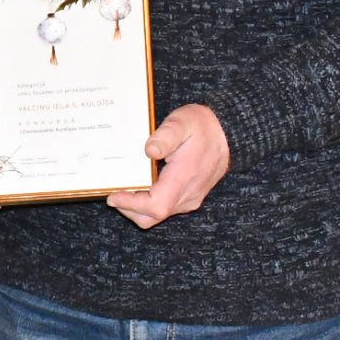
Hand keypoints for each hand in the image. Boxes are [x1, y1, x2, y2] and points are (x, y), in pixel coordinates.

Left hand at [107, 104, 230, 229]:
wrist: (228, 134)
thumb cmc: (202, 126)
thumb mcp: (182, 122)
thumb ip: (166, 136)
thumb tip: (149, 150)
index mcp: (185, 178)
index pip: (156, 205)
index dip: (132, 205)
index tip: (113, 195)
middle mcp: (188, 195)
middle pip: (153, 216)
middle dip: (129, 209)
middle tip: (112, 193)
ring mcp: (190, 199)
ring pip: (158, 216)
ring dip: (137, 208)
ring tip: (122, 191)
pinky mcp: (190, 197)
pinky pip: (165, 208)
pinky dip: (148, 204)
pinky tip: (139, 188)